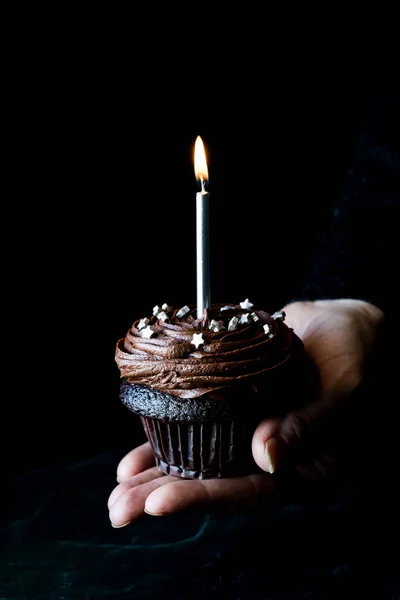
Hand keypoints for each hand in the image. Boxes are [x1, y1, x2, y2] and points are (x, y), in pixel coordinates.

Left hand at [108, 299, 383, 526]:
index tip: (158, 503)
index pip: (251, 490)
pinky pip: (196, 429)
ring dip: (157, 475)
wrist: (341, 321)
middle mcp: (272, 457)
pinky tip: (134, 457)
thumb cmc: (355, 355)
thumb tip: (266, 458)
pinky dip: (164, 440)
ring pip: (199, 460)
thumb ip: (306, 427)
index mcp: (304, 467)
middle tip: (120, 509)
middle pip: (215, 483)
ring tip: (118, 492)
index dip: (203, 496)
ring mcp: (249, 433)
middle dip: (165, 495)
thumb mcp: (341, 390)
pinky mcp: (233, 409)